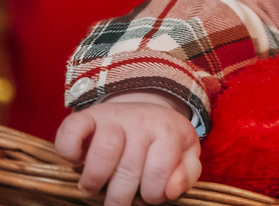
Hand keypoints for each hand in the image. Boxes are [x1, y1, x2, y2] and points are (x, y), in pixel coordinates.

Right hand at [55, 90, 201, 205]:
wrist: (144, 105)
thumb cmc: (163, 140)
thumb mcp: (185, 153)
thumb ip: (186, 173)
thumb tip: (171, 191)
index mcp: (168, 131)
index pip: (160, 171)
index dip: (152, 193)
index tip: (147, 196)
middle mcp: (142, 121)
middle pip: (129, 168)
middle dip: (120, 198)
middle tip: (117, 202)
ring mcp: (114, 116)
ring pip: (103, 151)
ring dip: (94, 180)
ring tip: (93, 189)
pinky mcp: (87, 115)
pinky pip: (72, 129)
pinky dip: (68, 151)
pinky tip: (76, 162)